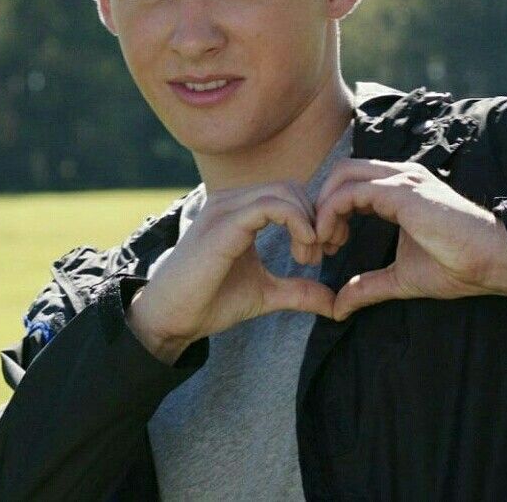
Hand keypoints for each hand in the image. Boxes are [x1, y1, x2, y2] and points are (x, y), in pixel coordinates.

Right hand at [127, 181, 333, 362]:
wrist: (171, 318)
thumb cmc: (211, 301)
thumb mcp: (266, 293)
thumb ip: (298, 290)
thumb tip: (334, 303)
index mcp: (239, 210)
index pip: (289, 193)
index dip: (314, 218)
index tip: (322, 252)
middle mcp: (232, 201)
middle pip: (292, 188)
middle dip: (316, 218)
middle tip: (320, 254)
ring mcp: (226, 208)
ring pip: (284, 191)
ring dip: (308, 222)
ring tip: (309, 257)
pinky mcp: (224, 223)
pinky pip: (271, 206)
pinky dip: (297, 223)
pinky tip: (302, 250)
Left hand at [315, 159, 506, 320]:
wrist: (493, 261)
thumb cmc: (457, 265)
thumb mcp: (400, 277)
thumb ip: (367, 286)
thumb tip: (337, 307)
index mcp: (398, 187)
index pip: (350, 183)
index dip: (331, 210)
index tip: (328, 245)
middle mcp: (397, 175)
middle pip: (340, 172)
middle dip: (320, 203)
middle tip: (317, 242)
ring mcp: (400, 179)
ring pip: (342, 176)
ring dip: (322, 208)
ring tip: (322, 242)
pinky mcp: (401, 191)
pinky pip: (351, 192)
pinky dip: (332, 212)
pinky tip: (332, 239)